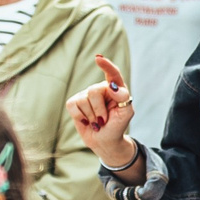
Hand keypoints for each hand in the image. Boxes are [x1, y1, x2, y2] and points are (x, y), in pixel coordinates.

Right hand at [68, 55, 139, 173]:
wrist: (105, 141)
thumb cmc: (117, 125)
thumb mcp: (126, 113)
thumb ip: (123, 97)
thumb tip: (112, 86)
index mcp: (115, 88)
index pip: (112, 74)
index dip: (106, 65)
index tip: (98, 58)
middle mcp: (100, 88)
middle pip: (93, 91)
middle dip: (99, 110)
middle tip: (104, 120)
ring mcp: (86, 95)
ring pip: (83, 100)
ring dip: (91, 116)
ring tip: (97, 122)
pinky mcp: (75, 103)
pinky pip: (73, 105)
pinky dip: (80, 117)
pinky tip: (86, 121)